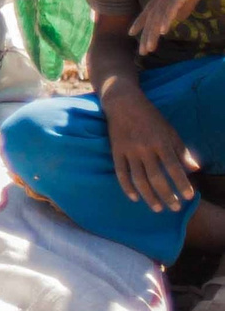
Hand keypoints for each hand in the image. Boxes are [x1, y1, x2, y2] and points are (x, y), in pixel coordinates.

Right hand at [103, 88, 199, 210]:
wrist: (123, 102)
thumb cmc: (150, 117)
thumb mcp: (169, 131)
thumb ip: (181, 150)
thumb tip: (195, 169)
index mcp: (160, 142)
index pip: (173, 168)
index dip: (182, 184)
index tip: (188, 197)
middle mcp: (144, 148)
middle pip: (156, 177)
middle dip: (167, 195)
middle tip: (175, 208)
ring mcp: (128, 150)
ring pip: (138, 179)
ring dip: (149, 196)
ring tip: (158, 208)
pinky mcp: (115, 150)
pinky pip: (120, 172)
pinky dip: (126, 187)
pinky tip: (134, 198)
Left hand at [128, 0, 224, 56]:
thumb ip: (182, 5)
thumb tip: (175, 18)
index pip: (150, 9)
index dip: (140, 22)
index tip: (131, 35)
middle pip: (152, 15)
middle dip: (145, 34)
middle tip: (142, 52)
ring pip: (159, 14)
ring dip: (153, 32)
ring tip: (149, 47)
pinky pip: (172, 6)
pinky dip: (166, 18)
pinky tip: (163, 31)